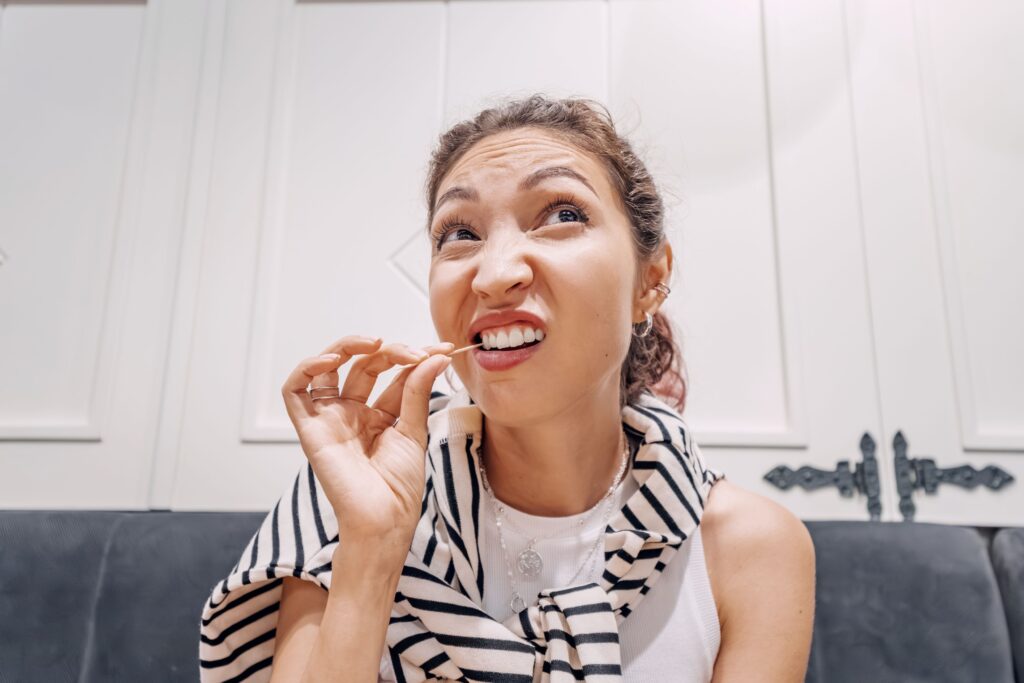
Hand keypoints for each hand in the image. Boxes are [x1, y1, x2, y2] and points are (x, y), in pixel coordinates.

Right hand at [281, 335, 453, 555]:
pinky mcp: (310, 429)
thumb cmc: (399, 488)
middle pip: (364, 366)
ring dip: (347, 347)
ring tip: (375, 343)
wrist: (385, 519)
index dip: (415, 358)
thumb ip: (418, 391)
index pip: (394, 375)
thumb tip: (434, 356)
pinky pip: (295, 391)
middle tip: (416, 352)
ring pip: (327, 369)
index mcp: (379, 417)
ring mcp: (330, 419)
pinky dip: (307, 368)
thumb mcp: (414, 431)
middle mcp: (352, 414)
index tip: (442, 350)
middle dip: (391, 351)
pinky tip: (332, 359)